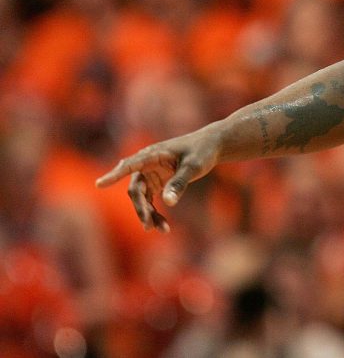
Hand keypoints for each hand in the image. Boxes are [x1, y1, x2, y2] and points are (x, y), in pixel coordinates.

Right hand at [94, 128, 220, 230]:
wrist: (210, 146)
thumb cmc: (202, 151)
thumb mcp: (194, 166)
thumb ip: (180, 182)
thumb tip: (167, 202)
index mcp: (153, 154)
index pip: (130, 164)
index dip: (115, 174)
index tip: (100, 184)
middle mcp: (147, 164)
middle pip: (136, 189)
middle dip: (141, 208)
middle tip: (149, 226)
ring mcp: (150, 173)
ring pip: (141, 198)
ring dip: (148, 214)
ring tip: (163, 230)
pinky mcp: (155, 182)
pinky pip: (149, 200)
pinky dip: (155, 213)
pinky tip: (164, 227)